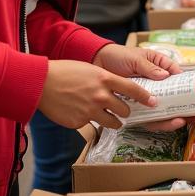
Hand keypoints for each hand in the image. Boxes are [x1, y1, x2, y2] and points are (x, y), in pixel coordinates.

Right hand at [36, 59, 154, 130]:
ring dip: (112, 121)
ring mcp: (90, 111)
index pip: (132, 89)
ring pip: (112, 123)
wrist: (41, 83)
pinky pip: (91, 125)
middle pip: (125, 111)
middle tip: (120, 110)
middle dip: (124, 112)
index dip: (145, 97)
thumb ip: (105, 81)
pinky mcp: (79, 122)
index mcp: (105, 79)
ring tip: (104, 115)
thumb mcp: (90, 70)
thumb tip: (116, 91)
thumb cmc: (65, 72)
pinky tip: (77, 111)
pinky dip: (87, 120)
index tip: (153, 102)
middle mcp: (101, 96)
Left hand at [93, 44, 187, 130]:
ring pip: (163, 110)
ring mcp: (147, 96)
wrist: (98, 63)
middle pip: (174, 97)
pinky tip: (166, 124)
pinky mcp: (137, 107)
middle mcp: (156, 84)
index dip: (188, 85)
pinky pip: (149, 117)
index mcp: (160, 67)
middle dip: (185, 108)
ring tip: (180, 121)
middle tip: (194, 115)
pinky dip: (157, 122)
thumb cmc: (119, 56)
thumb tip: (165, 76)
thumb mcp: (136, 58)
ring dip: (173, 118)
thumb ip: (149, 68)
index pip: (177, 76)